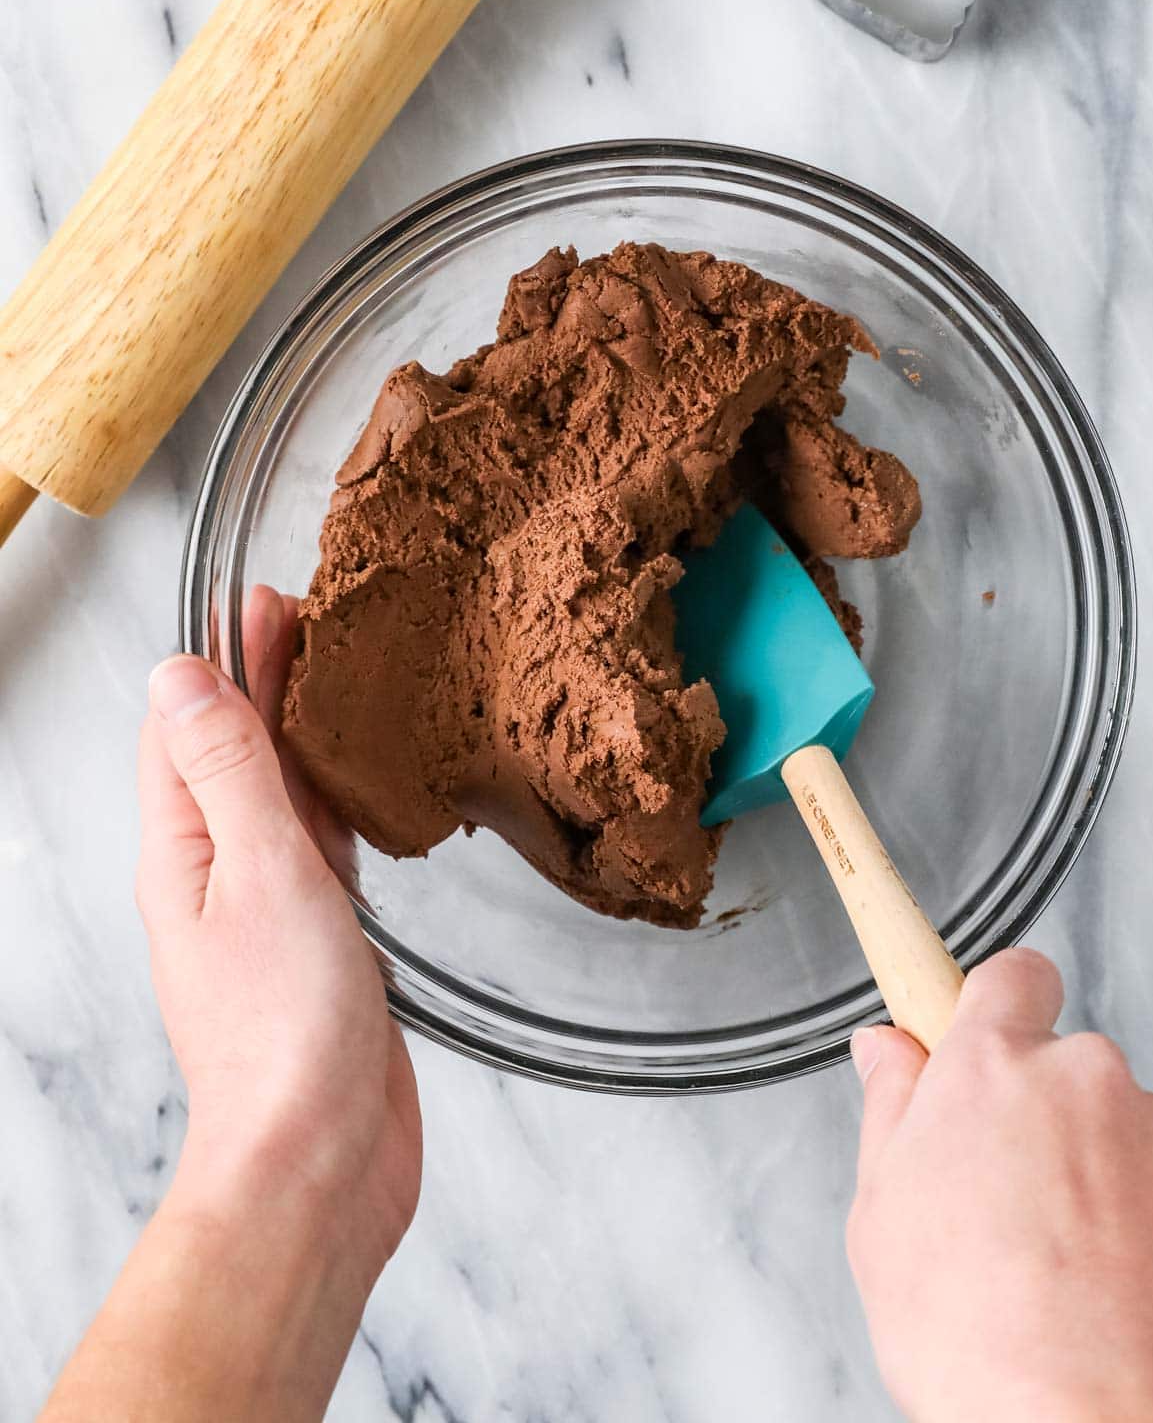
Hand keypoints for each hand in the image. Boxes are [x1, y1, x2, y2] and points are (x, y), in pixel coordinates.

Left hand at [43, 591, 420, 1422]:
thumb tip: (179, 677)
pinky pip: (319, 849)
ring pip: (278, 798)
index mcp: (183, 853)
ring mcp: (265, 913)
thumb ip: (229, 770)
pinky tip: (362, 787)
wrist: (321, 1162)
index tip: (264, 602)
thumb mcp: (262, 872)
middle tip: (309, 617)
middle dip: (264, 682)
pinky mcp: (317, 946)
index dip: (221, 659)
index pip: (184, 727)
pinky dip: (337, 800)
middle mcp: (215, 878)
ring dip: (301, 734)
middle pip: (231, 753)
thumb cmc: (286, 1038)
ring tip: (338, 679)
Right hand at [847, 949, 1152, 1422]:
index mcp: (991, 1065)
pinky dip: (1132, 1211)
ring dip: (1083, 1163)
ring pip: (1107, 1122)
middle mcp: (1081, 1076)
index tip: (968, 1040)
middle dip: (1028, 1108)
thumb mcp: (882, 1214)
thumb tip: (887, 1053)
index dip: (990, 1006)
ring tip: (1044, 1256)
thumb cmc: (982, 1339)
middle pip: (1056, 1060)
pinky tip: (1095, 1277)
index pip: (1009, 973)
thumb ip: (890, 1107)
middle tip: (989, 1189)